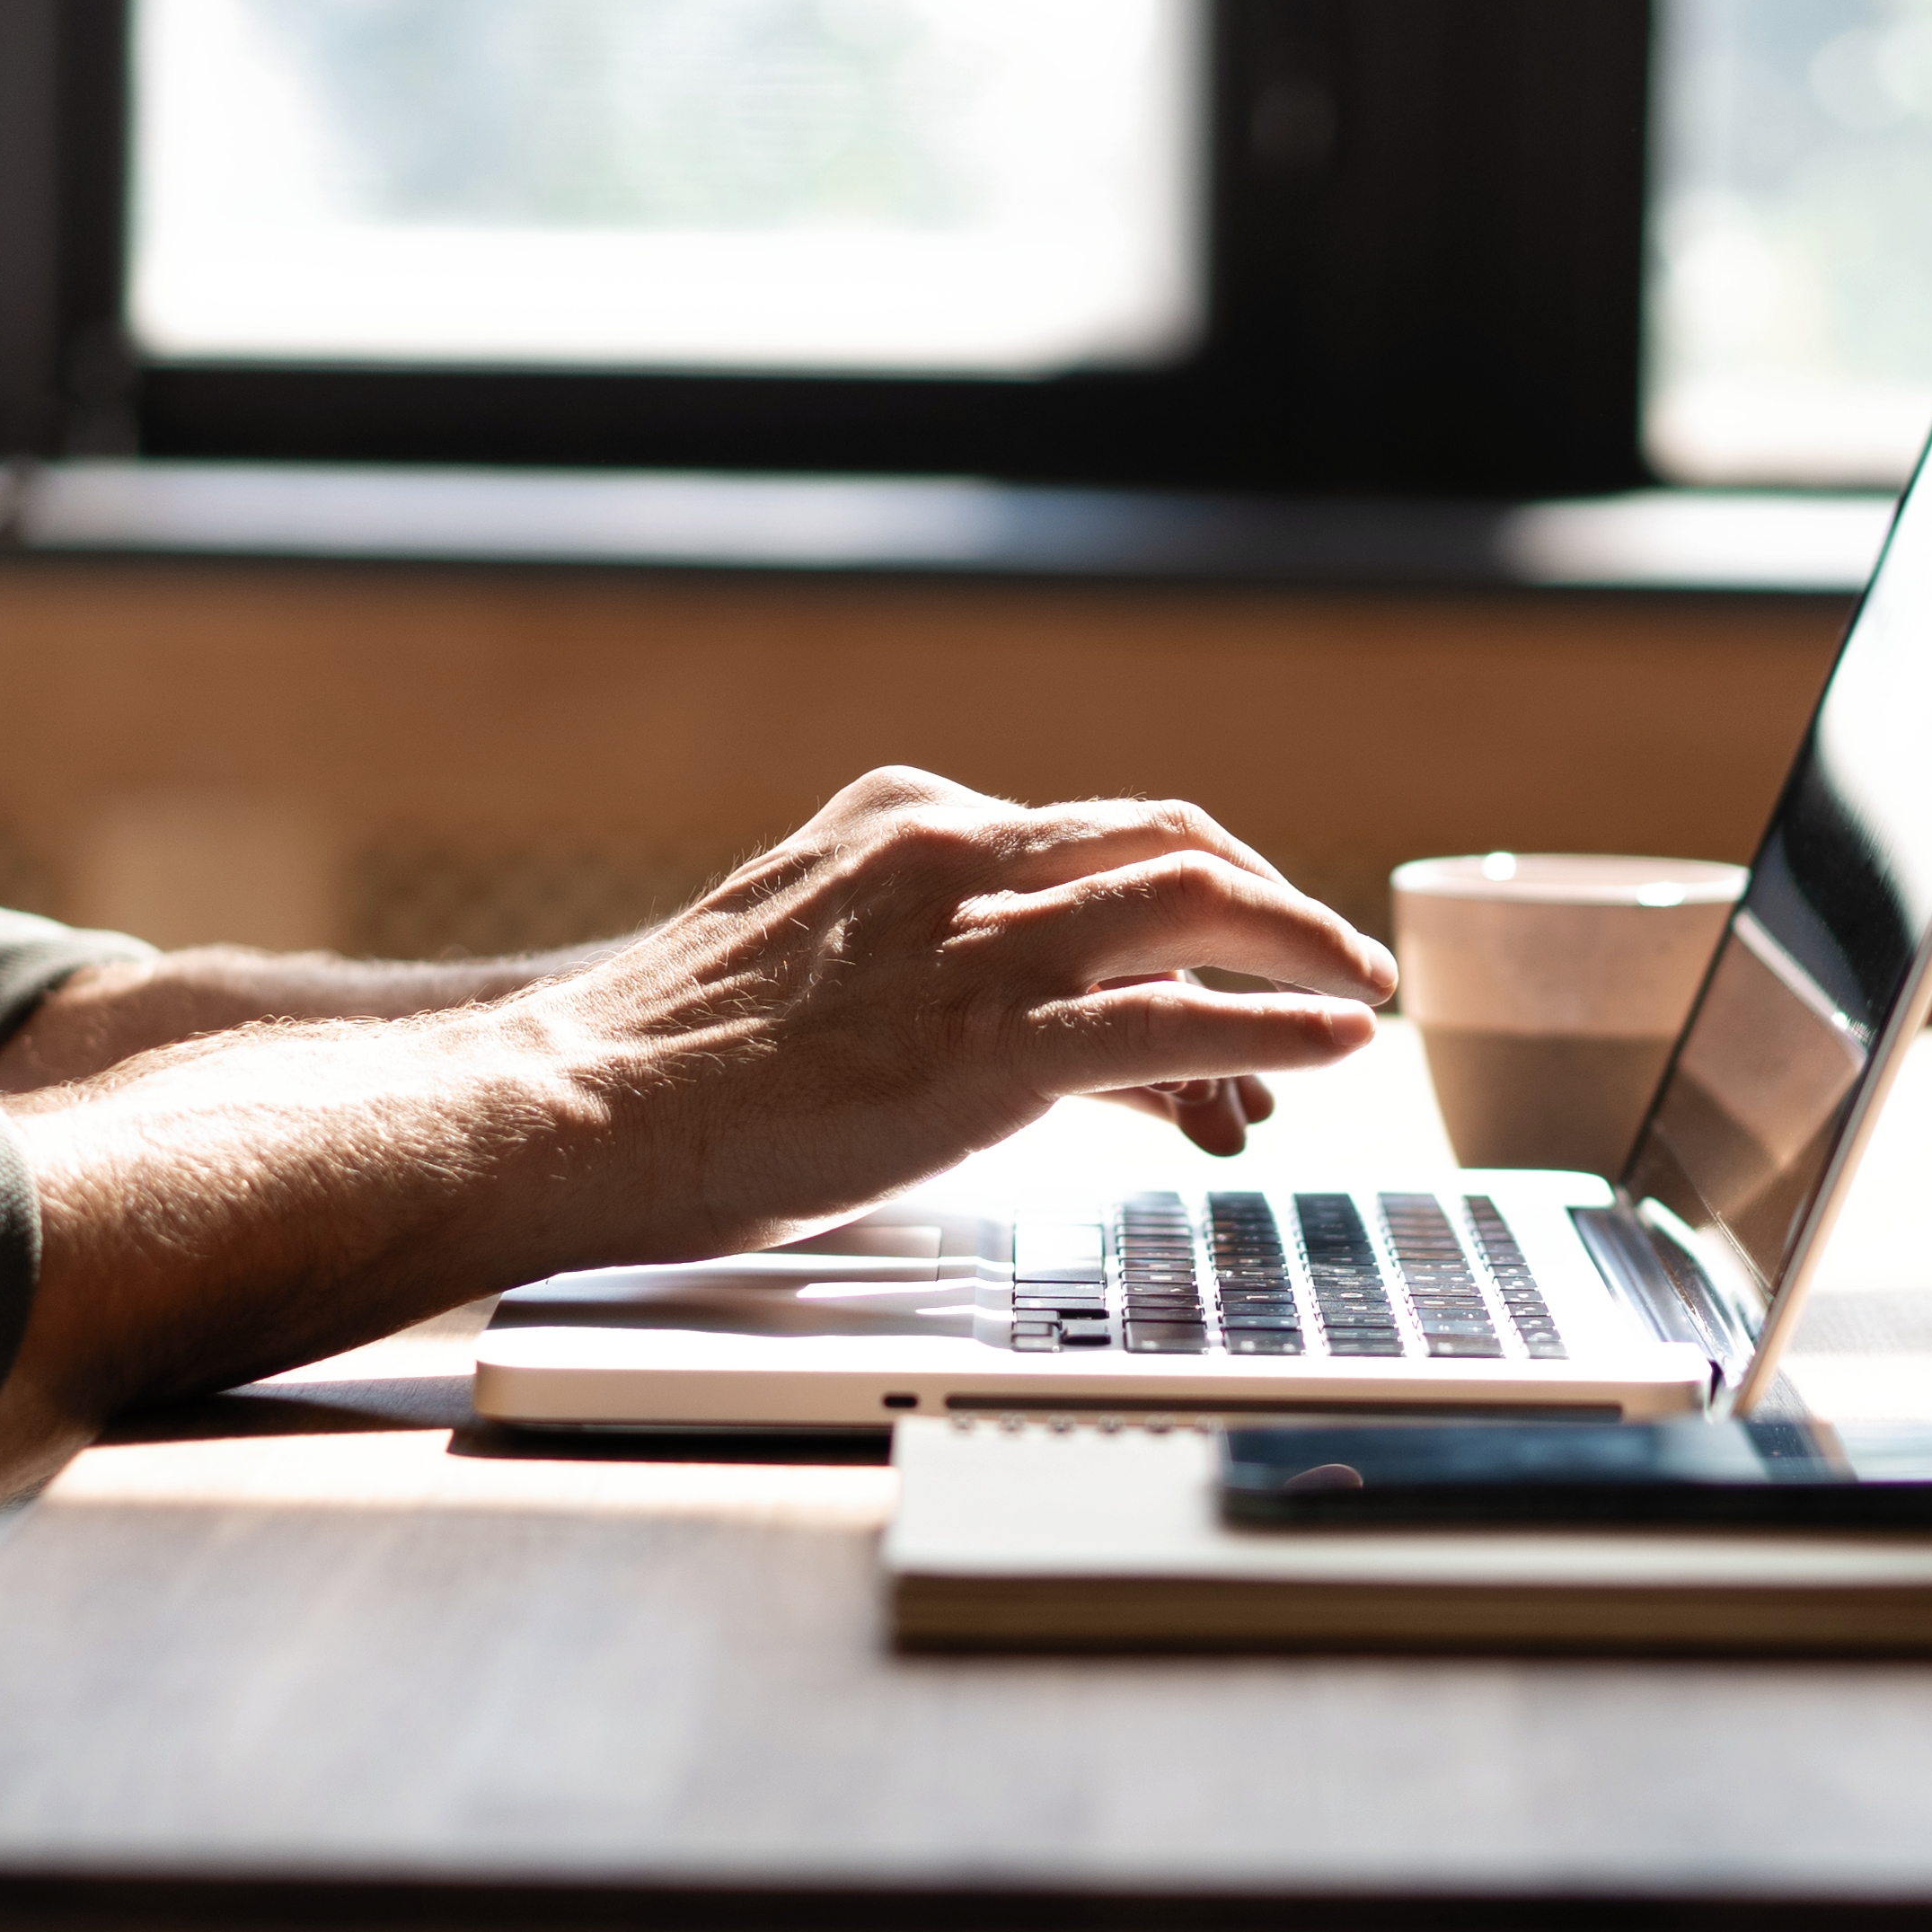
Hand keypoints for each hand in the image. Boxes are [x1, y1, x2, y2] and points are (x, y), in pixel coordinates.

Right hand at [480, 767, 1388, 1266]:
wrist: (569, 1109)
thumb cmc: (669, 1074)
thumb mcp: (814, 974)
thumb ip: (920, 974)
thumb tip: (1027, 1042)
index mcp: (908, 822)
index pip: (1093, 841)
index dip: (1186, 904)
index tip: (1224, 988)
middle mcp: (952, 853)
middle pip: (1171, 842)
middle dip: (1269, 905)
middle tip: (1334, 969)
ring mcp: (970, 941)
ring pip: (1195, 903)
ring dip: (1302, 948)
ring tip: (1363, 998)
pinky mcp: (983, 1041)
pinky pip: (1170, 1016)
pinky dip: (1272, 1027)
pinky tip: (1335, 1047)